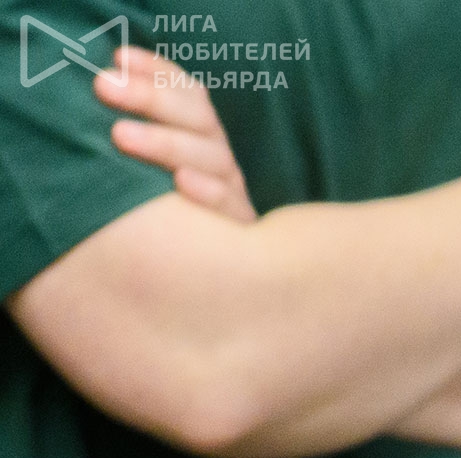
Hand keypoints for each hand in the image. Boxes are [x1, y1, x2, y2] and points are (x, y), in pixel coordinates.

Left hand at [97, 48, 255, 221]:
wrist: (203, 277)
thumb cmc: (158, 212)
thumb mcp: (146, 168)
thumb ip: (131, 133)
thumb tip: (102, 89)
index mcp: (201, 135)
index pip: (188, 92)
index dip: (157, 71)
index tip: (118, 58)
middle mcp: (218, 157)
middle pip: (197, 117)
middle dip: (151, 97)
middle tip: (104, 86)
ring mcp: (232, 191)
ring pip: (211, 157)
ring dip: (166, 142)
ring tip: (120, 135)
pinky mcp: (240, 228)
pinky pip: (229, 206)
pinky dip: (208, 192)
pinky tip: (182, 182)